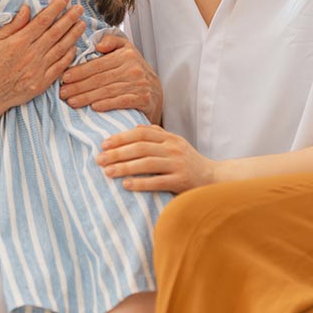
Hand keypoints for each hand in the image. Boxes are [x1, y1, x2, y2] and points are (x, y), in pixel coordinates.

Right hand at [0, 0, 85, 119]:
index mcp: (19, 42)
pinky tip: (74, 47)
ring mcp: (38, 71)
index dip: (56, 8)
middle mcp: (31, 55)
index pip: (42, 21)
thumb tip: (27, 9)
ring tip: (82, 24)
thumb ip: (13, 26)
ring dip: (73, 35)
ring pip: (61, 49)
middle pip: (55, 33)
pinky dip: (69, 56)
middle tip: (79, 8)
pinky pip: (60, 67)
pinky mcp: (42, 84)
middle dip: (69, 18)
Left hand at [58, 32, 162, 121]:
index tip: (64, 78)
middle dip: (78, 86)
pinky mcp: (143, 99)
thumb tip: (98, 44)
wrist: (156, 91)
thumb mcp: (126, 49)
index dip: (79, 71)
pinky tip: (94, 107)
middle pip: (100, 78)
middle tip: (62, 93)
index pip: (97, 64)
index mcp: (126, 54)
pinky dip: (107, 104)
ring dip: (87, 97)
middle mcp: (133, 68)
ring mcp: (139, 84)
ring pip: (108, 91)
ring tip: (71, 102)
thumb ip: (112, 41)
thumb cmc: (134, 68)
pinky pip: (122, 102)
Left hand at [97, 124, 216, 193]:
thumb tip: (136, 127)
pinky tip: (126, 185)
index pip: (141, 134)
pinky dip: (141, 183)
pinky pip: (158, 181)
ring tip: (107, 172)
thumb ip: (157, 135)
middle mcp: (173, 149)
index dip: (121, 138)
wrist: (213, 177)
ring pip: (147, 163)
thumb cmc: (188, 161)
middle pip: (140, 148)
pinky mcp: (181, 181)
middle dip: (117, 153)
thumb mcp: (175, 143)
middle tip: (99, 159)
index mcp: (169, 138)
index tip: (104, 144)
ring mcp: (178, 164)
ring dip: (124, 167)